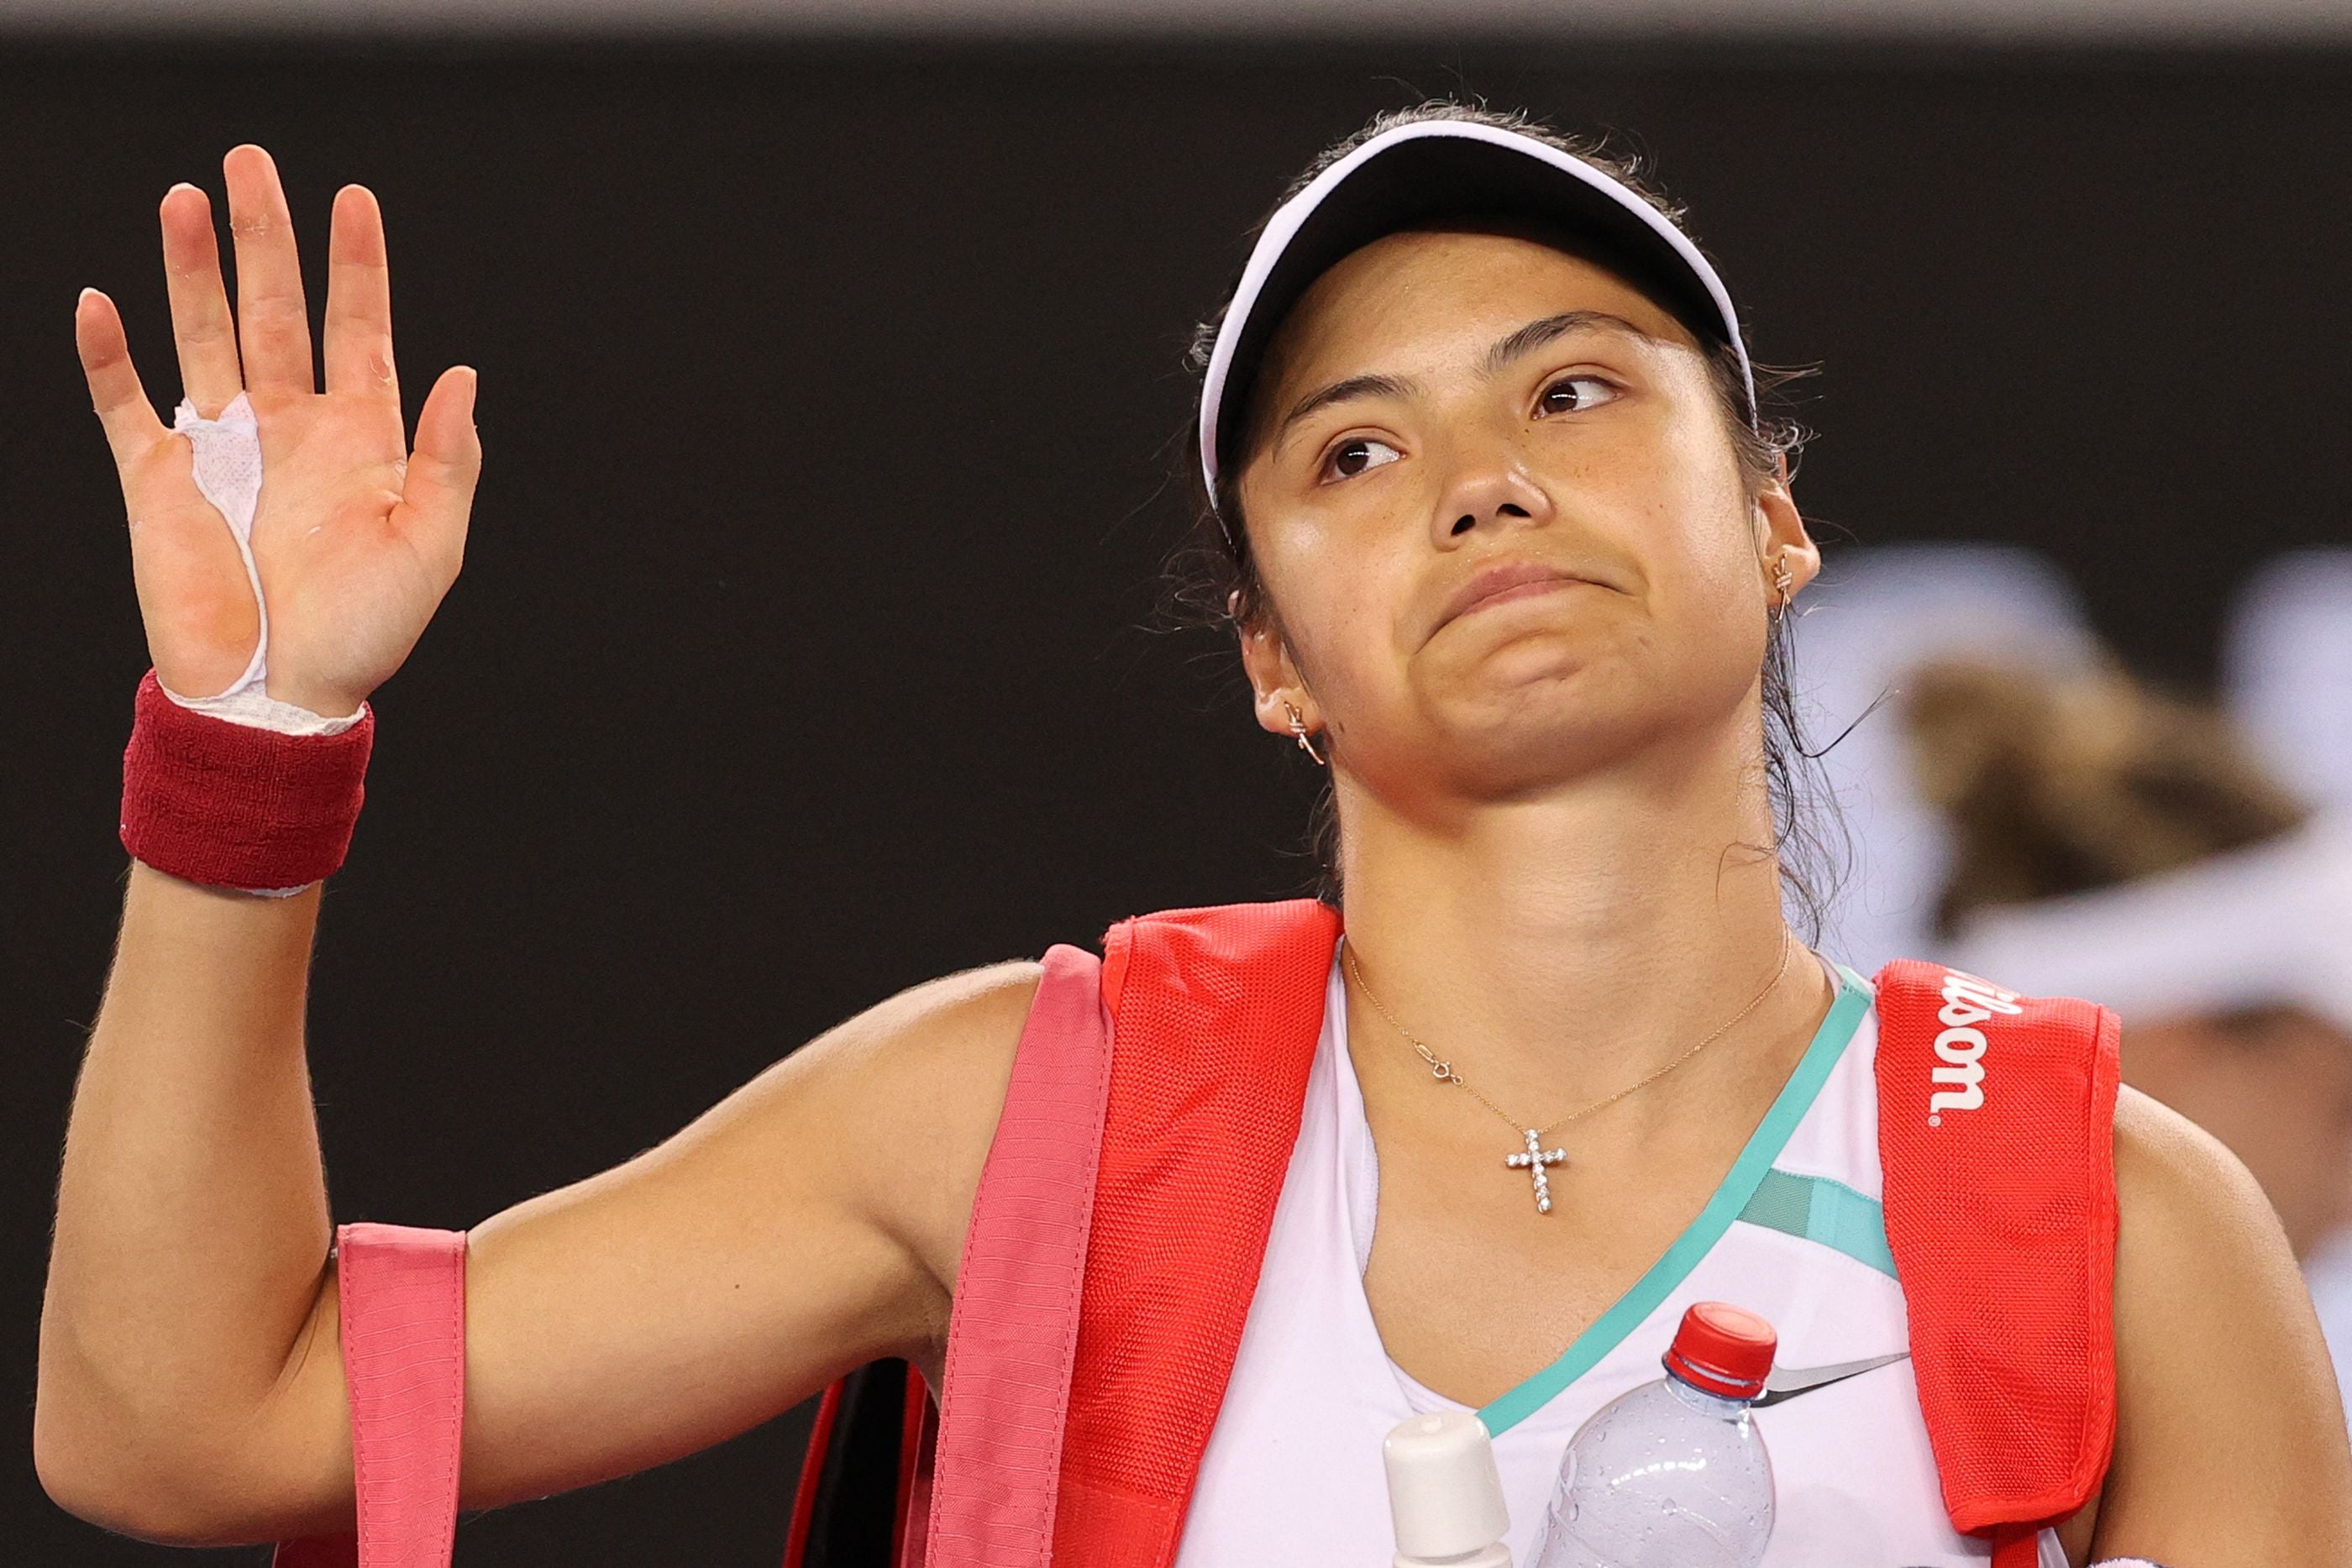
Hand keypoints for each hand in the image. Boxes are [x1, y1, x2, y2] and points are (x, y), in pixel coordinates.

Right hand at [75, 144, 479, 715]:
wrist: (280, 694)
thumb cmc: (364, 634)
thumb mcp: (430, 547)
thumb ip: (446, 460)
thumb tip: (463, 375)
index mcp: (359, 439)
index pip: (358, 328)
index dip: (355, 265)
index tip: (352, 198)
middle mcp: (289, 428)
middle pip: (273, 310)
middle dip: (264, 237)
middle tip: (251, 162)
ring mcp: (222, 447)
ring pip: (202, 335)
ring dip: (192, 269)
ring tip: (185, 199)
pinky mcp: (159, 478)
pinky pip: (124, 404)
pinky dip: (107, 356)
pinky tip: (99, 303)